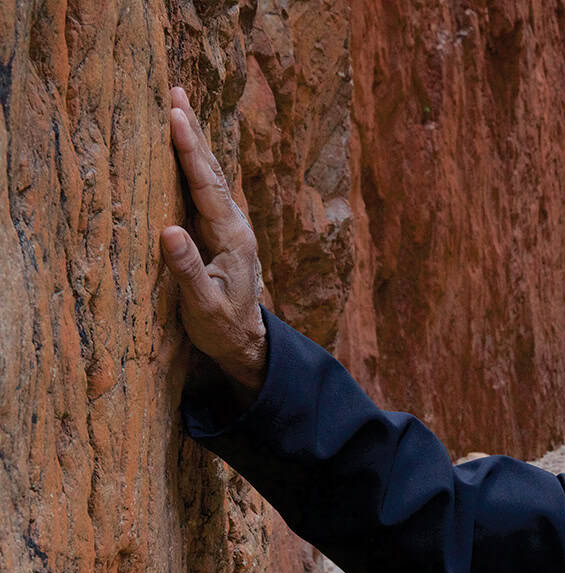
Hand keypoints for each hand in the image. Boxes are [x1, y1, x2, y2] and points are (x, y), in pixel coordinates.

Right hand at [161, 86, 265, 392]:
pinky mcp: (220, 231)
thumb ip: (188, 269)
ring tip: (177, 106)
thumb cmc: (223, 326)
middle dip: (192, 131)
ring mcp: (229, 226)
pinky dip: (193, 163)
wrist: (246, 341)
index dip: (189, 150)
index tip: (174, 116)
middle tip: (174, 91)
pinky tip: (183, 147)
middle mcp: (234, 224)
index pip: (208, 186)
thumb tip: (169, 230)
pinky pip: (205, 189)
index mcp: (232, 237)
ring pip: (210, 176)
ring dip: (194, 141)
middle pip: (211, 170)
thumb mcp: (204, 305)